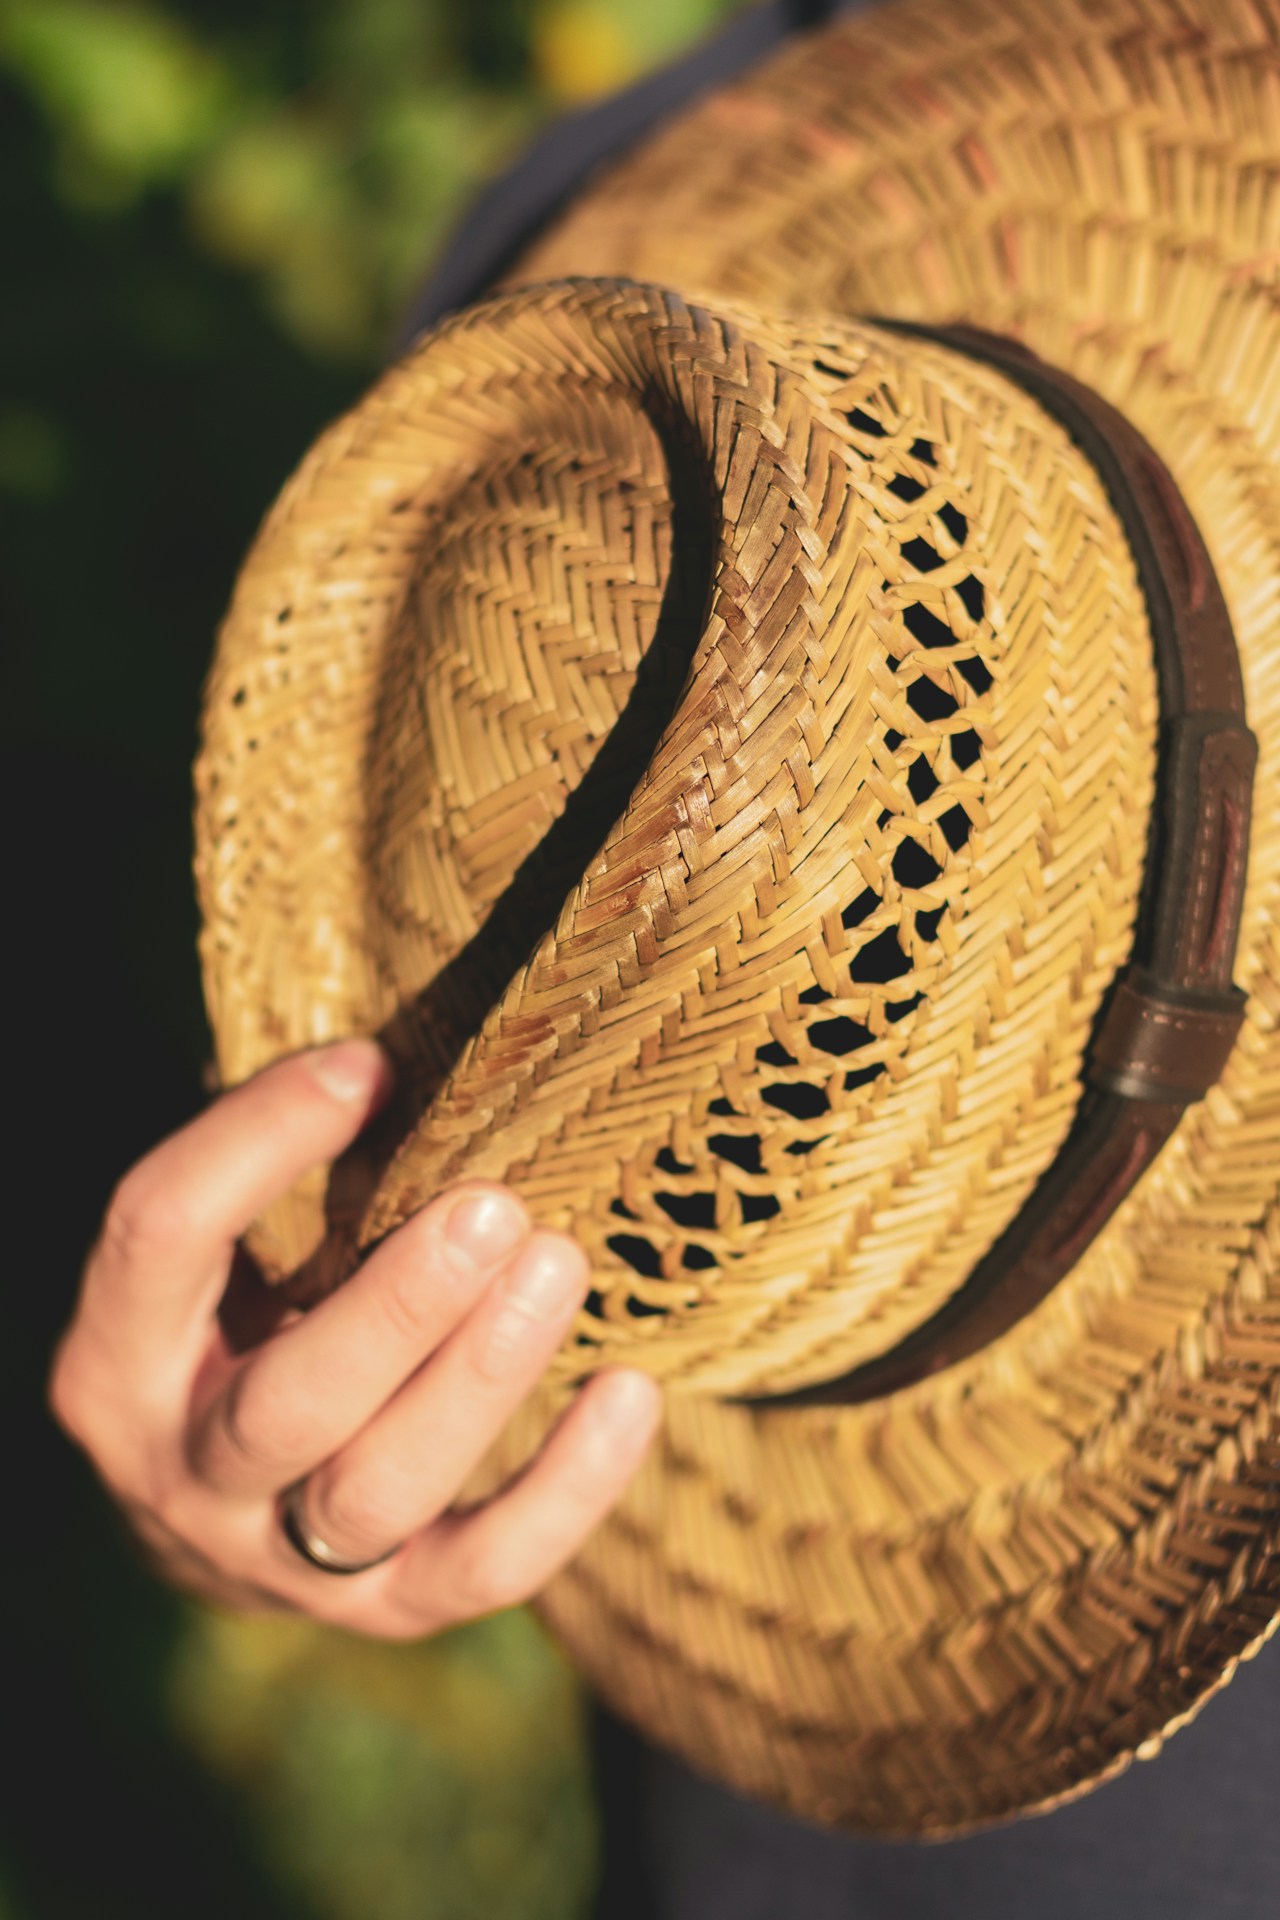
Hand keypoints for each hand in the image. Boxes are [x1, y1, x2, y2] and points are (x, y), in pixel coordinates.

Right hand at [49, 1040, 661, 1635]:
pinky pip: (483, 1570)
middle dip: (398, 1306)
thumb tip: (411, 1062)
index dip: (260, 1140)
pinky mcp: (384, 1613)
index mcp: (116, 1360)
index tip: (369, 1067)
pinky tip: (630, 1389)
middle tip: (494, 1208)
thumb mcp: (224, 1256)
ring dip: (479, 1379)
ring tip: (560, 1266)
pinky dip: (568, 1490)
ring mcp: (279, 1562)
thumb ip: (284, 1172)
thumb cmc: (237, 1328)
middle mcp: (182, 1474)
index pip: (162, 1237)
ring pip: (378, 1493)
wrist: (218, 1515)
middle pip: (285, 1405)